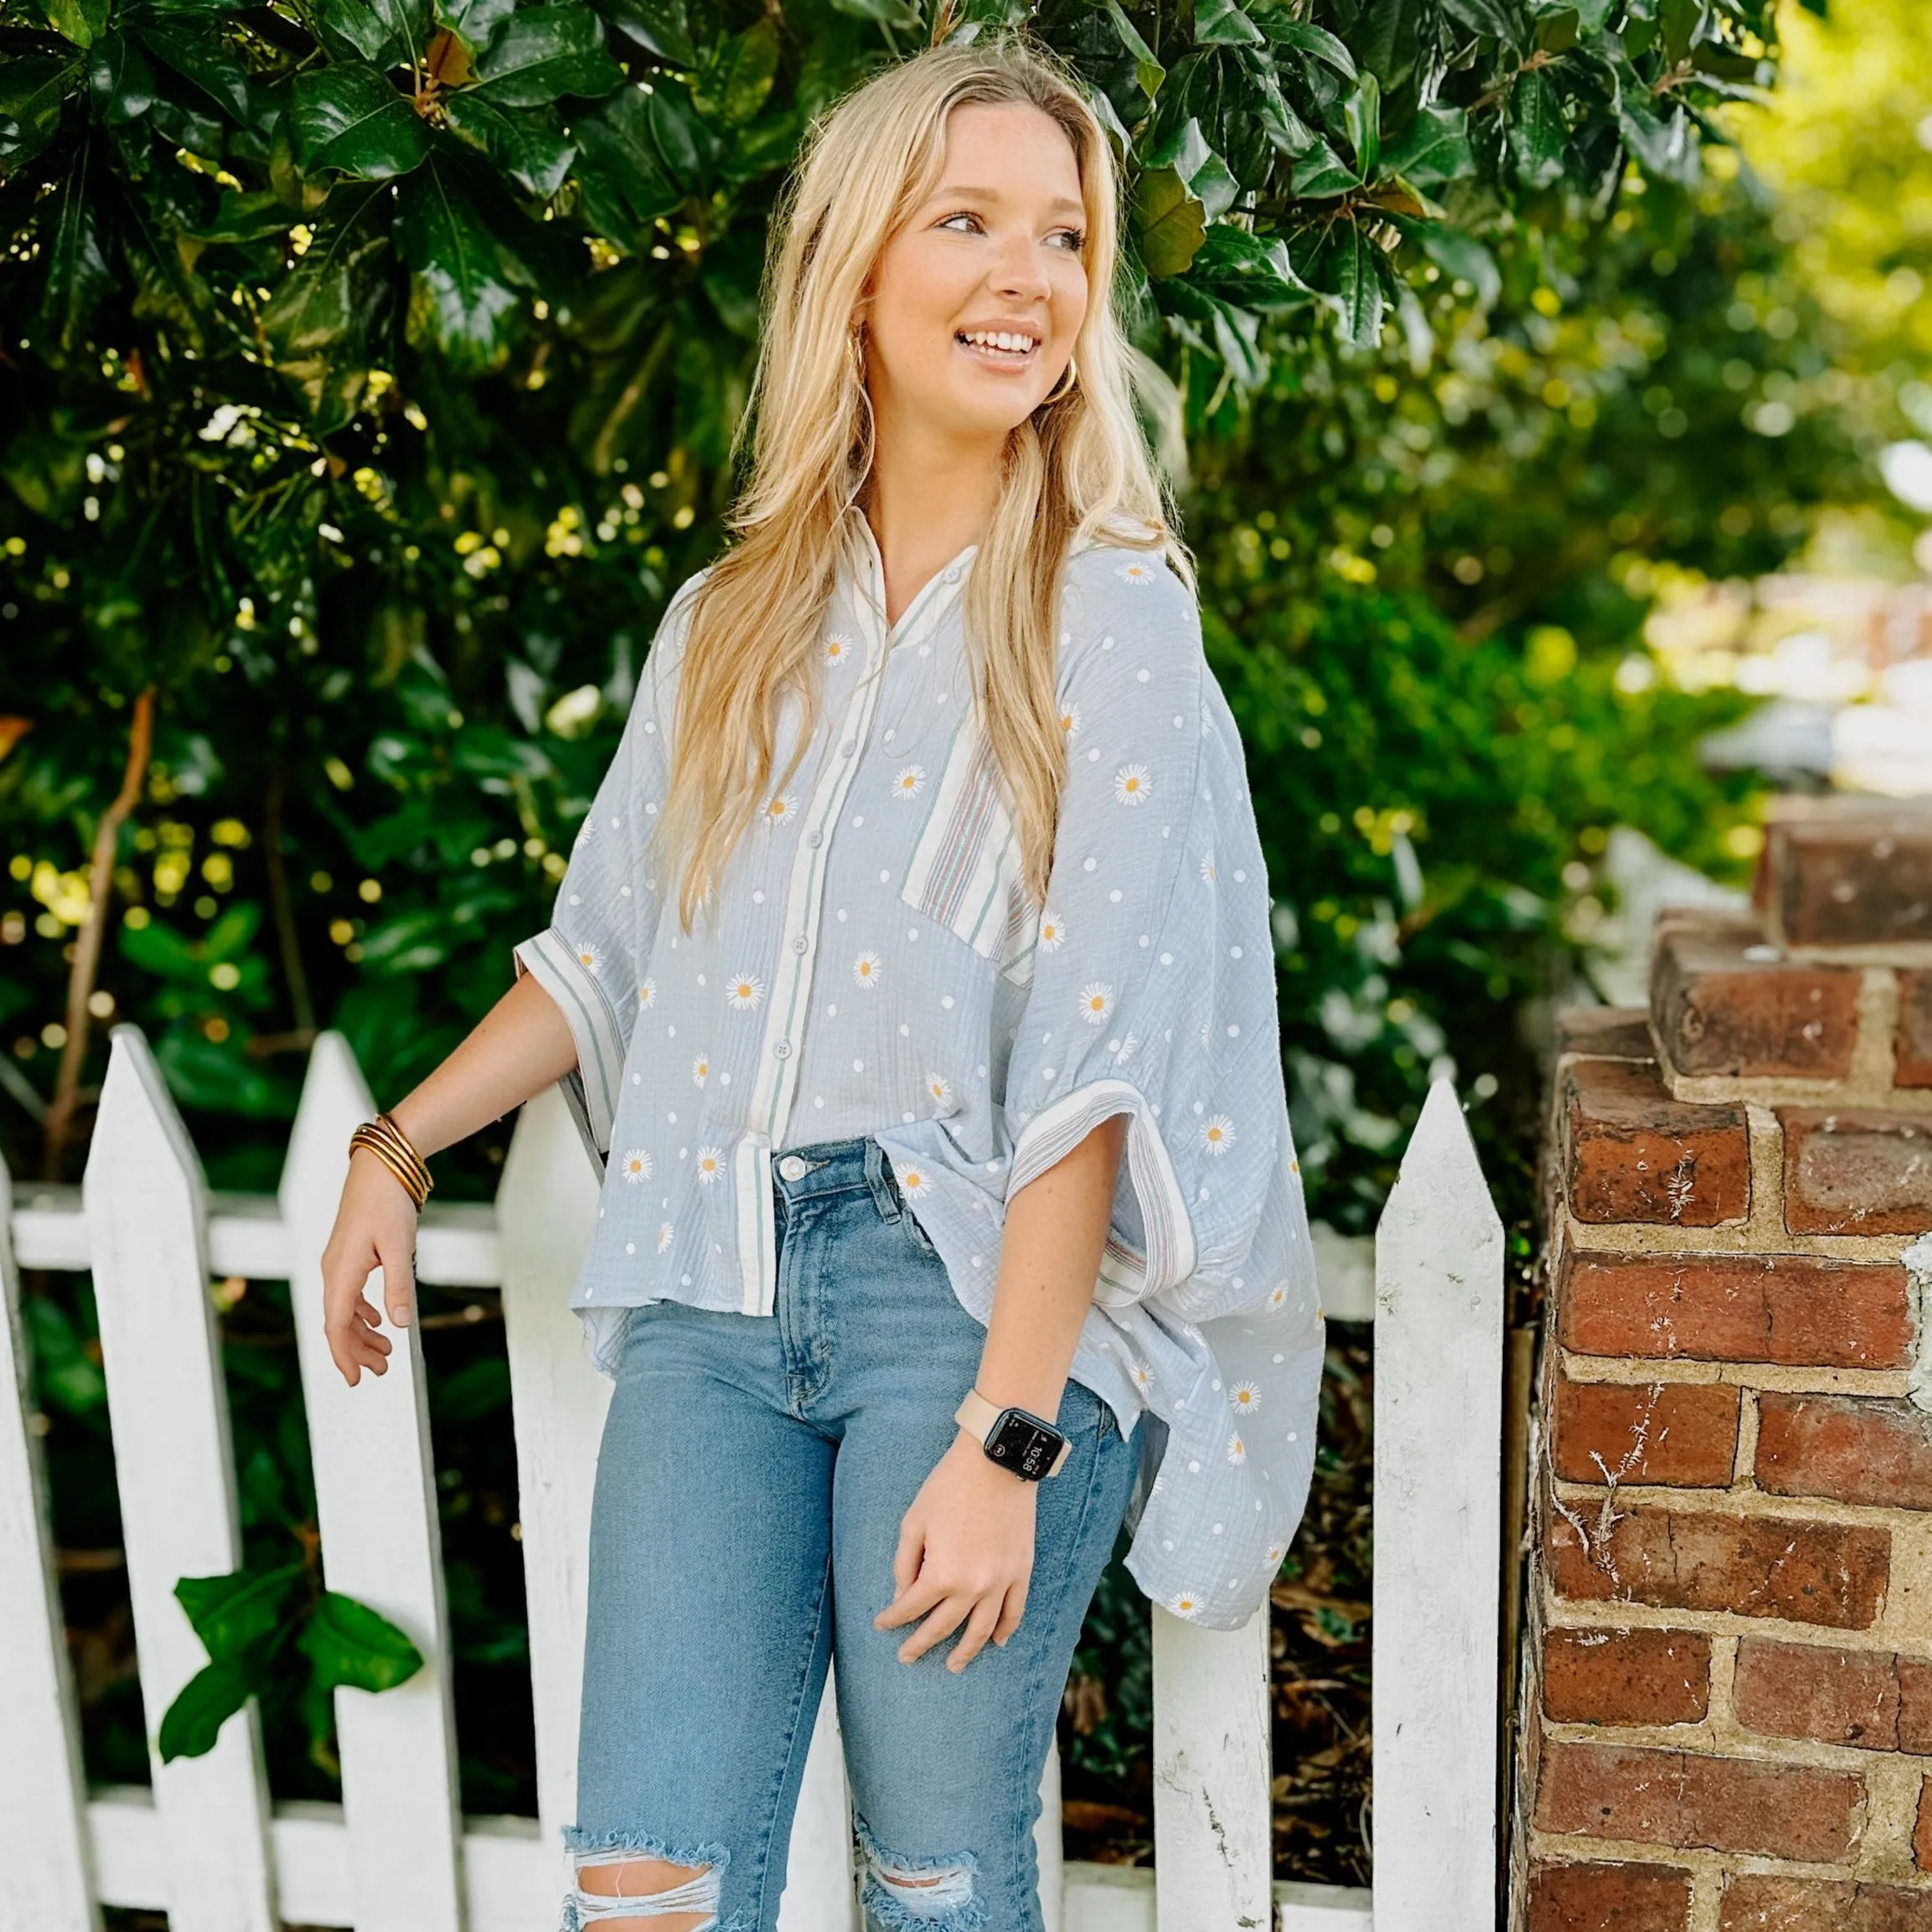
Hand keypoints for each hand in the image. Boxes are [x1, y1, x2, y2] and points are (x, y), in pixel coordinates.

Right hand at [321, 1148, 420, 1386]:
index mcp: (340, 1273)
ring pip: (345, 1310)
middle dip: (358, 1350)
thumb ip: (398, 1287)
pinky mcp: (350, 1256)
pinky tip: (379, 1320)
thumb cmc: (388, 1203)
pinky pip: (350, 1295)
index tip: (356, 1379)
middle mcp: (333, 1271)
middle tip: (381, 1370)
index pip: (336, 1326)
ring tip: (385, 1352)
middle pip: (339, 1323)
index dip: (344, 1355)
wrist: (380, 1168)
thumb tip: (400, 1324)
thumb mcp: (399, 1248)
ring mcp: (339, 1263)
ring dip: (363, 1333)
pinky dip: (363, 1313)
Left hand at [874, 1429, 1037, 1671]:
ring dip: (966, 1651)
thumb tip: (902, 1596)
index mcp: (940, 1574)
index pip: (910, 1608)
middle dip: (921, 1644)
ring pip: (982, 1630)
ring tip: (953, 1666)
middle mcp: (971, 1587)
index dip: (892, 1618)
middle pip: (943, 1627)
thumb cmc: (948, 1487)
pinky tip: (996, 1642)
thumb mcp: (914, 1522)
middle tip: (907, 1658)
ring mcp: (1000, 1582)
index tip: (881, 1624)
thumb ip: (905, 1564)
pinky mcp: (1022, 1571)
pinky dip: (1005, 1630)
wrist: (996, 1462)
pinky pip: (1014, 1611)